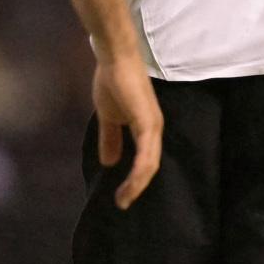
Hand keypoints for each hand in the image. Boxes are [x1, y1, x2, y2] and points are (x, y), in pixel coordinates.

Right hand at [92, 52, 163, 208]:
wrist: (114, 59)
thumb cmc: (113, 82)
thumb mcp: (109, 117)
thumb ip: (110, 138)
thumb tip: (109, 162)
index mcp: (146, 129)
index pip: (145, 162)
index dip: (135, 180)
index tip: (122, 196)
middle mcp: (154, 130)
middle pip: (150, 168)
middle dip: (136, 189)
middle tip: (122, 204)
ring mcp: (153, 127)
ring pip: (150, 166)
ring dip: (137, 186)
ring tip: (123, 200)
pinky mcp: (148, 124)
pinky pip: (147, 156)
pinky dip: (139, 174)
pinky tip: (129, 186)